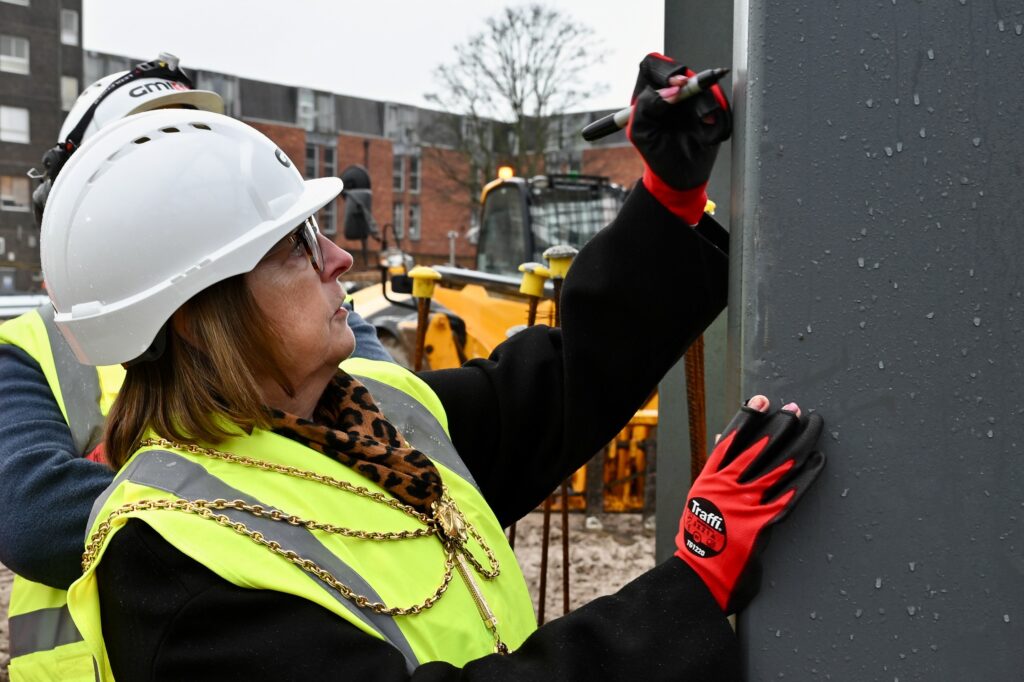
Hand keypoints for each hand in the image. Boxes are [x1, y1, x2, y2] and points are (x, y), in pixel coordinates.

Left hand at [626, 53, 731, 224]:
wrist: (680, 176)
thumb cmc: (656, 151)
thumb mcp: (640, 131)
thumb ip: (646, 106)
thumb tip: (672, 91)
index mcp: (652, 91)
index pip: (654, 65)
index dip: (665, 70)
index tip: (675, 86)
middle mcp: (675, 90)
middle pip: (684, 71)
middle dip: (692, 86)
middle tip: (693, 100)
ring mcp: (696, 98)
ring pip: (707, 88)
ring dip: (706, 106)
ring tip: (703, 125)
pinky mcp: (715, 109)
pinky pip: (722, 106)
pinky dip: (717, 122)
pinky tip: (709, 136)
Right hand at [675, 395, 824, 613]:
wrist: (701, 575)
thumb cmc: (701, 539)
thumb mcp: (700, 498)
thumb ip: (715, 470)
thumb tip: (721, 438)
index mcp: (711, 478)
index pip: (731, 437)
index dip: (749, 416)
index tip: (763, 399)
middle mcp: (729, 486)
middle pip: (761, 445)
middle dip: (782, 423)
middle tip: (797, 409)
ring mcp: (748, 503)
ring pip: (782, 464)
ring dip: (802, 441)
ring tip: (815, 425)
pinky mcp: (766, 523)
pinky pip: (794, 493)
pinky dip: (809, 475)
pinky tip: (820, 460)